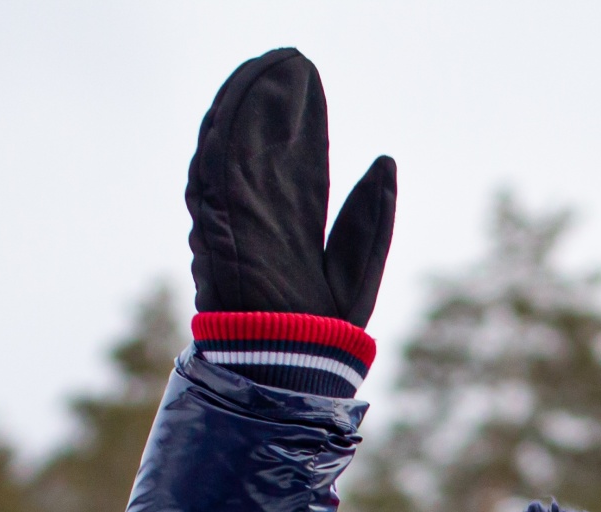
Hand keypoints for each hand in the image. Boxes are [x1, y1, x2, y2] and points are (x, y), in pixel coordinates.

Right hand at [186, 48, 395, 325]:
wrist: (296, 363)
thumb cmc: (323, 328)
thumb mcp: (361, 261)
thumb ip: (373, 213)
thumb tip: (386, 159)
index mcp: (290, 225)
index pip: (296, 160)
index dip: (301, 121)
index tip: (308, 82)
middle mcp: (257, 217)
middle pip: (262, 146)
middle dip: (272, 102)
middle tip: (289, 60)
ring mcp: (233, 218)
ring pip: (233, 149)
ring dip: (246, 104)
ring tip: (265, 65)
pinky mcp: (217, 225)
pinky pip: (215, 171)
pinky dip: (223, 133)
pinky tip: (236, 98)